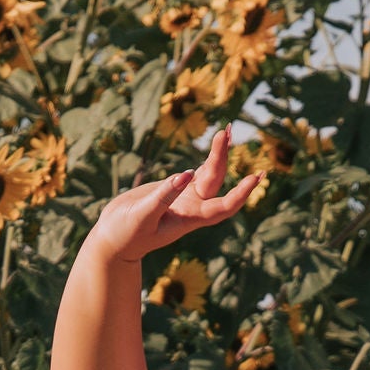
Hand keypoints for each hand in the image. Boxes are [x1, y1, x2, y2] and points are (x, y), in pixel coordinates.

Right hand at [88, 127, 259, 265]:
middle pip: (216, 181)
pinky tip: (218, 144)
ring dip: (218, 154)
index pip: (223, 207)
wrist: (114, 240)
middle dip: (223, 157)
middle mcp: (193, 208)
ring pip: (209, 174)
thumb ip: (164, 196)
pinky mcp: (175, 189)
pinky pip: (197, 172)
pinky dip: (207, 158)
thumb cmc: (126, 233)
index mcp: (189, 219)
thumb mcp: (143, 215)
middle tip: (227, 131)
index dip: (241, 193)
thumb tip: (187, 174)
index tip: (255, 177)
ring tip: (227, 130)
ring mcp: (185, 198)